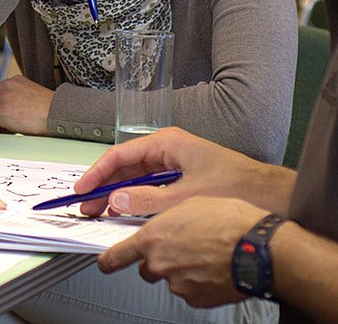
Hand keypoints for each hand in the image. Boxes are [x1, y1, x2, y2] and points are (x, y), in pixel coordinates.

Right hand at [73, 127, 291, 217]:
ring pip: (137, 177)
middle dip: (105, 187)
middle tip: (88, 207)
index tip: (83, 190)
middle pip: (126, 167)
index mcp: (167, 143)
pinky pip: (151, 185)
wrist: (272, 195)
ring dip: (119, 195)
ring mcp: (176, 162)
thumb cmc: (237, 187)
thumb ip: (147, 200)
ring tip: (103, 212)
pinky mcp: (183, 176)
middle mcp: (169, 149)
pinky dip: (137, 198)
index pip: (120, 155)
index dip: (97, 174)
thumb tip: (116, 201)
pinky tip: (129, 212)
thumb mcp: (185, 197)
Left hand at [97, 196, 265, 307]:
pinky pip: (190, 290)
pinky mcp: (197, 299)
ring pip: (171, 278)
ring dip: (181, 269)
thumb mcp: (187, 204)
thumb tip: (160, 225)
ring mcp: (178, 284)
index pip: (117, 256)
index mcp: (152, 239)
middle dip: (158, 259)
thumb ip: (163, 218)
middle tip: (181, 247)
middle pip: (147, 267)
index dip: (108, 260)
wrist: (260, 250)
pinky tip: (213, 267)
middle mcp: (160, 264)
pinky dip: (198, 282)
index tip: (104, 262)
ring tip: (204, 254)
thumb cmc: (230, 222)